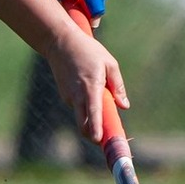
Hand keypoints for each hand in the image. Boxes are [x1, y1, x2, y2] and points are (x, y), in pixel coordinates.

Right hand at [46, 23, 129, 141]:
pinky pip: (77, 106)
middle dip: (92, 134)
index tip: (98, 141)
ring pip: (81, 115)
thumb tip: (124, 106)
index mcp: (90, 87)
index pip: (93, 112)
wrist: (60, 43)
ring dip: (91, 117)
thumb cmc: (88, 51)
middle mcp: (77, 95)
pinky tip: (87, 88)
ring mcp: (69, 96)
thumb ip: (118, 86)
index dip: (96, 128)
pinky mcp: (64, 95)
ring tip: (99, 95)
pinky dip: (84, 105)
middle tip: (104, 138)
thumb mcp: (109, 63)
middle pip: (82, 124)